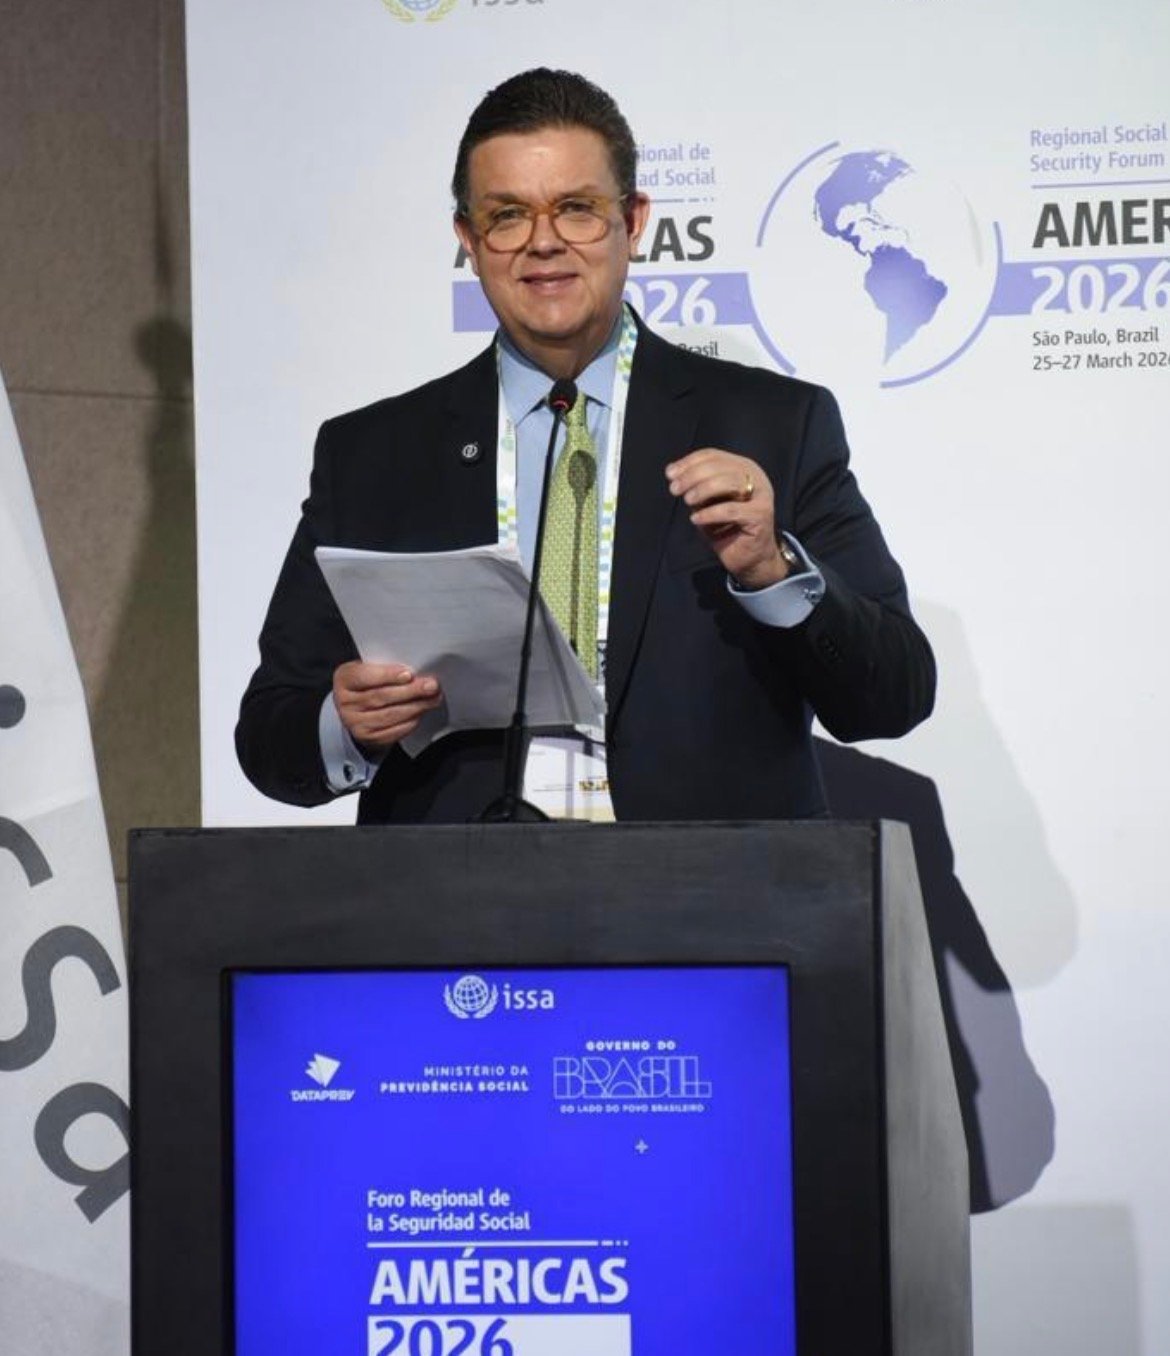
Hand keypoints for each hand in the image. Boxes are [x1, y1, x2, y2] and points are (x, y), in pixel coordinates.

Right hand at [332, 661, 442, 750]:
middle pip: (380, 697)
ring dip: (415, 707)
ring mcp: (355, 723)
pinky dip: (410, 722)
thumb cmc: (369, 683)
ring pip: (389, 715)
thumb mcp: (369, 669)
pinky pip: (393, 731)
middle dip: (410, 691)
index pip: (364, 676)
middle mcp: (345, 703)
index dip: (387, 675)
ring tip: (433, 699)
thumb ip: (386, 668)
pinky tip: (421, 713)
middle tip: (431, 686)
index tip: (409, 674)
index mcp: (344, 679)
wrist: (357, 709)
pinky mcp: (367, 738)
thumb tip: (416, 673)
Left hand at [665, 449, 786, 588]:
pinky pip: (731, 510)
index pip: (712, 455)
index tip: (670, 474)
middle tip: (674, 489)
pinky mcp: (760, 515)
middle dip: (692, 476)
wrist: (750, 557)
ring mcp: (761, 495)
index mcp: (742, 467)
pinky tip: (696, 519)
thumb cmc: (727, 527)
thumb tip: (673, 471)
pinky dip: (709, 513)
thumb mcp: (708, 502)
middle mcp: (755, 476)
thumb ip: (696, 485)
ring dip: (702, 490)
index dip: (689, 462)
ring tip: (687, 501)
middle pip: (719, 466)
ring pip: (728, 482)